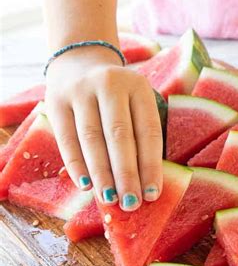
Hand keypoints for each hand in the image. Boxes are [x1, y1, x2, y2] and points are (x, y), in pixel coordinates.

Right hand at [45, 46, 162, 210]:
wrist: (80, 62)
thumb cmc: (118, 97)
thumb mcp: (136, 103)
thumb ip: (142, 135)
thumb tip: (145, 184)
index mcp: (138, 87)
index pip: (148, 131)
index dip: (151, 165)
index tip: (153, 194)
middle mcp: (109, 85)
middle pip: (119, 136)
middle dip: (126, 174)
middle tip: (131, 203)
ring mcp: (80, 91)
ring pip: (91, 139)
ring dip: (102, 174)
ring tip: (110, 199)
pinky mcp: (56, 101)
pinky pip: (66, 139)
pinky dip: (76, 165)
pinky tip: (86, 186)